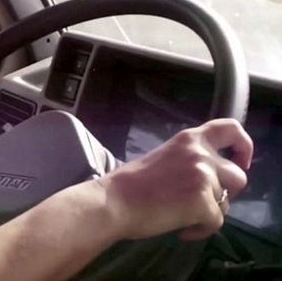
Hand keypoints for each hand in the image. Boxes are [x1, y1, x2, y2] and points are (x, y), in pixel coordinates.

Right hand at [100, 118, 252, 240]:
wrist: (114, 202)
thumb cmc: (131, 183)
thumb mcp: (164, 158)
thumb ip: (188, 161)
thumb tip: (209, 178)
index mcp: (189, 140)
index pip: (231, 129)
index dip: (244, 146)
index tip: (241, 162)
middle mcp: (201, 155)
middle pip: (238, 176)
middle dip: (226, 192)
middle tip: (202, 201)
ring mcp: (204, 178)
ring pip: (227, 202)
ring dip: (211, 212)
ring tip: (185, 217)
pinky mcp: (203, 203)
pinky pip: (216, 222)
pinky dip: (201, 230)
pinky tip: (181, 229)